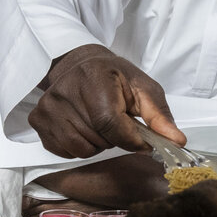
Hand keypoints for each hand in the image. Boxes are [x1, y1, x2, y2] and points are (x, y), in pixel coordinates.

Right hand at [28, 44, 183, 157]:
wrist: (80, 65)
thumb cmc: (115, 77)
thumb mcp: (143, 89)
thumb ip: (160, 116)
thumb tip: (177, 141)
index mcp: (93, 78)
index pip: (110, 124)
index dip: (131, 139)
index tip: (142, 140)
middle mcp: (64, 92)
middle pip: (98, 139)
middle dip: (116, 139)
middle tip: (118, 121)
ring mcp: (47, 108)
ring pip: (81, 149)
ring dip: (98, 144)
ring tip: (100, 123)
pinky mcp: (38, 121)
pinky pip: (65, 151)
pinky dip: (80, 147)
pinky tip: (84, 127)